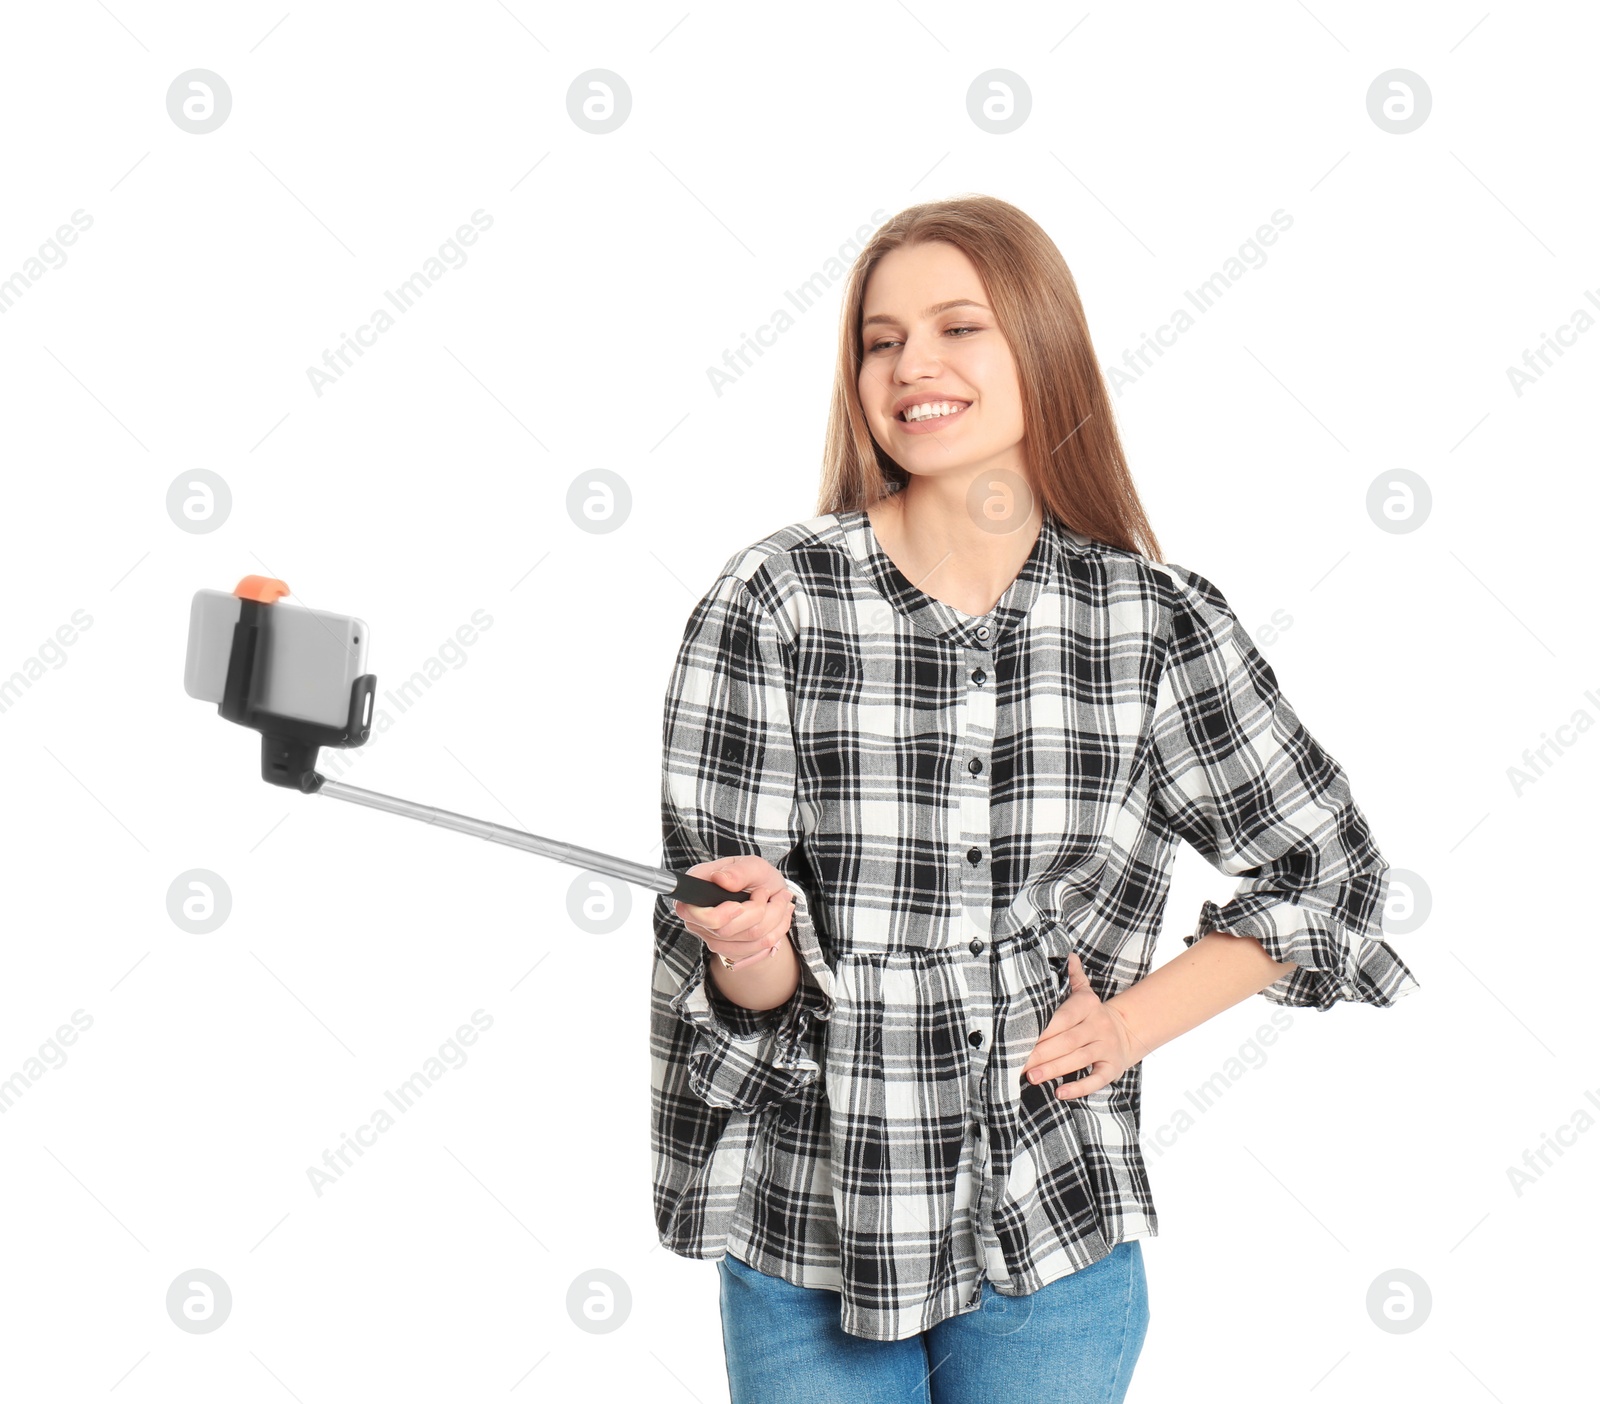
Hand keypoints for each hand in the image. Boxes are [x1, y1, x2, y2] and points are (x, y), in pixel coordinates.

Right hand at [674, 855, 795, 971]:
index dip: (718, 915)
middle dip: (758, 911)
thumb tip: (721, 879)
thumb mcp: (753, 865)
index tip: (740, 905)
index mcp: (696, 890)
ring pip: (746, 941)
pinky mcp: (729, 951)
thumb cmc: (757, 876)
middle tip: (768, 892)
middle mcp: (697, 918)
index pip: (690, 913)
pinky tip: (780, 915)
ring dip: (773, 919)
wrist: (770, 894)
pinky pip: (757, 949)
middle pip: (725, 931)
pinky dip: (776, 931)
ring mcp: (712, 937)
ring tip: (781, 900)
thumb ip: (739, 871)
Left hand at [1019, 952, 1141, 1099]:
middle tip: (1018, 1064)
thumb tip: (1069, 955)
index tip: (1019, 1039)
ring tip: (1032, 1077)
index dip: (1042, 1030)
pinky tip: (1060, 1093)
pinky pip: (1096, 1080)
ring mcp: (1106, 1048)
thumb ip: (1075, 977)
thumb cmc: (1094, 1014)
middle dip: (1041, 1053)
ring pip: (1078, 1060)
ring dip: (1053, 1069)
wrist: (1129, 1031)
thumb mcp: (1086, 993)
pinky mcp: (1112, 1068)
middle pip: (1066, 1041)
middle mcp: (1098, 1026)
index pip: (1062, 1018)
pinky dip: (1078, 1088)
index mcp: (1088, 1006)